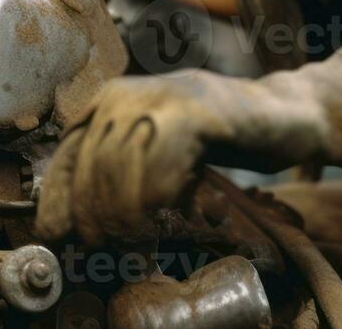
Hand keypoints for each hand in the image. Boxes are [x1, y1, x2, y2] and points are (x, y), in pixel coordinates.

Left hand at [34, 49, 341, 245]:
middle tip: (111, 250)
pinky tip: (174, 211)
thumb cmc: (217, 139)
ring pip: (121, 167)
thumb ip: (117, 172)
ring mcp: (162, 97)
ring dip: (127, 215)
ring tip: (141, 240)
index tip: (59, 237)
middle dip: (96, 217)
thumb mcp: (156, 151)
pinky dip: (163, 196)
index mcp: (110, 99)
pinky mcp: (196, 110)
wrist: (284, 113)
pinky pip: (162, 163)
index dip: (57, 202)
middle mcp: (128, 92)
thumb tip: (74, 223)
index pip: (64, 155)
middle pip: (89, 167)